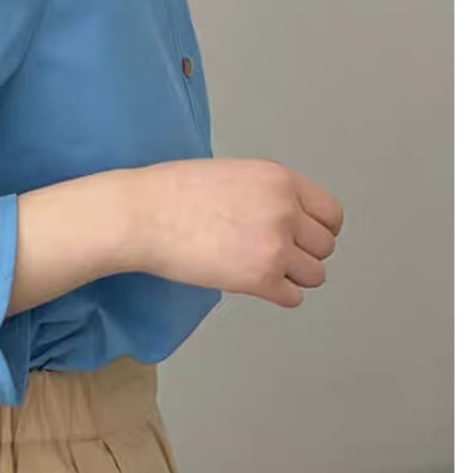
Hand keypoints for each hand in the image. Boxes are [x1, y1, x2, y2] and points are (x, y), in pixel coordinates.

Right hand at [112, 158, 343, 306]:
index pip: (330, 214)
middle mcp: (286, 211)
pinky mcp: (259, 278)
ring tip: (261, 271)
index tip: (301, 238)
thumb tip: (280, 217)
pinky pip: (292, 298)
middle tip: (272, 256)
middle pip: (325, 247)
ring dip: (292, 277)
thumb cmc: (171, 192)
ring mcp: (275, 246)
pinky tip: (251, 284)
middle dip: (303, 254)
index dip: (317, 230)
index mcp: (281, 180)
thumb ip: (264, 194)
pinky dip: (277, 295)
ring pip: (315, 275)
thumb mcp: (232, 174)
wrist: (142, 214)